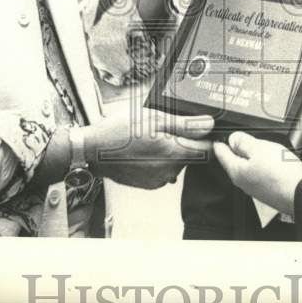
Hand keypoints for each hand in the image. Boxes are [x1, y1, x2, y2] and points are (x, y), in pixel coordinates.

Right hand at [83, 110, 213, 188]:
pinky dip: (160, 160)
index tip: (202, 129)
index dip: (208, 139)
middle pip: (192, 156)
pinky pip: (164, 171)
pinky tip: (146, 149)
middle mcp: (169, 171)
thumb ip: (185, 124)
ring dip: (172, 151)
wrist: (92, 150)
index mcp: (174, 154)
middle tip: (168, 126)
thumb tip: (209, 124)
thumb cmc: (120, 131)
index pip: (208, 151)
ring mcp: (158, 180)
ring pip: (177, 163)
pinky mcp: (149, 184)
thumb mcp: (155, 118)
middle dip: (186, 142)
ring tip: (153, 137)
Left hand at [214, 131, 301, 217]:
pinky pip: (260, 174)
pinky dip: (261, 165)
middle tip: (234, 139)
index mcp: (237, 171)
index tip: (217, 138)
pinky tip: (270, 160)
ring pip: (248, 168)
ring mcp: (256, 188)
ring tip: (255, 146)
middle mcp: (244, 182)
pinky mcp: (268, 191)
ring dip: (250, 157)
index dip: (219, 143)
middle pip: (234, 162)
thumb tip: (233, 138)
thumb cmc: (281, 173)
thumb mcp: (259, 148)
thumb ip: (243, 142)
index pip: (221, 155)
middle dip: (234, 150)